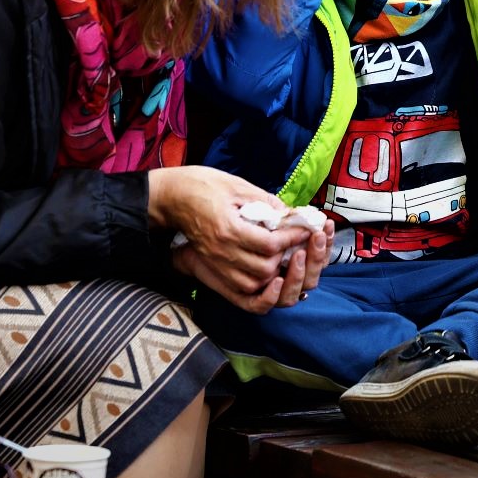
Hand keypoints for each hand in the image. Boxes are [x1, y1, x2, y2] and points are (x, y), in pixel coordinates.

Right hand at [150, 165, 332, 313]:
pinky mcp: (212, 269)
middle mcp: (221, 253)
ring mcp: (215, 264)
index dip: (292, 237)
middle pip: (264, 269)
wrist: (171, 197)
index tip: (306, 228)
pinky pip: (238, 292)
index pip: (270, 244)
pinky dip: (257, 287)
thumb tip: (291, 215)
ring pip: (253, 285)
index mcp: (228, 229)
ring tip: (283, 257)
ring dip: (273, 274)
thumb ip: (265, 202)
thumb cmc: (203, 185)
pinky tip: (267, 275)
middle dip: (285, 257)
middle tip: (296, 243)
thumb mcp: (237, 186)